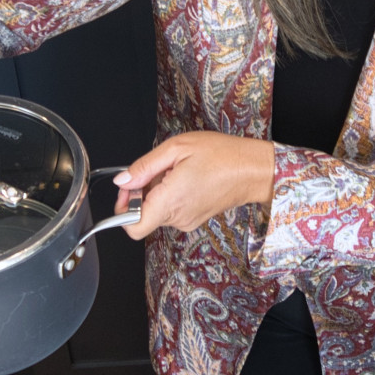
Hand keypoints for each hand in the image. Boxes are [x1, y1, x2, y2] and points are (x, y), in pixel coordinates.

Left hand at [113, 131, 275, 237]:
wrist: (252, 169)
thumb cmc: (221, 155)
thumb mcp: (177, 148)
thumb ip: (144, 167)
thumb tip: (122, 181)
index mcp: (170, 201)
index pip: (132, 226)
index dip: (121, 209)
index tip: (128, 189)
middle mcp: (177, 217)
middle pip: (141, 216)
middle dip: (140, 193)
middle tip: (156, 169)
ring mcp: (186, 221)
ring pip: (156, 212)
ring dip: (156, 192)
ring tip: (175, 171)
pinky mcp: (193, 219)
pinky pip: (170, 211)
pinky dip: (169, 195)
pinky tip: (184, 178)